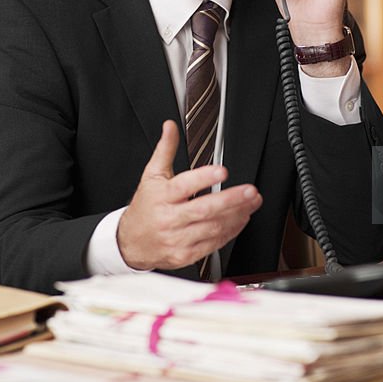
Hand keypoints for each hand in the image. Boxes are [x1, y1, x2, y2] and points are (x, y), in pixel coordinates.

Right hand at [116, 121, 262, 270]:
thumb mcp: (151, 175)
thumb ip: (165, 150)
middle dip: (231, 200)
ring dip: (236, 215)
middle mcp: (170, 218)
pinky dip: (230, 232)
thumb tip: (170, 127)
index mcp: (162, 196)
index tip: (221, 170)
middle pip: (204, 209)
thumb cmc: (145, 207)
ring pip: (212, 228)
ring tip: (251, 202)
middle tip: (250, 191)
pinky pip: (212, 244)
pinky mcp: (185, 255)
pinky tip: (241, 219)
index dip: (203, 177)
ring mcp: (177, 238)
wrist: (130, 243)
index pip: (184, 185)